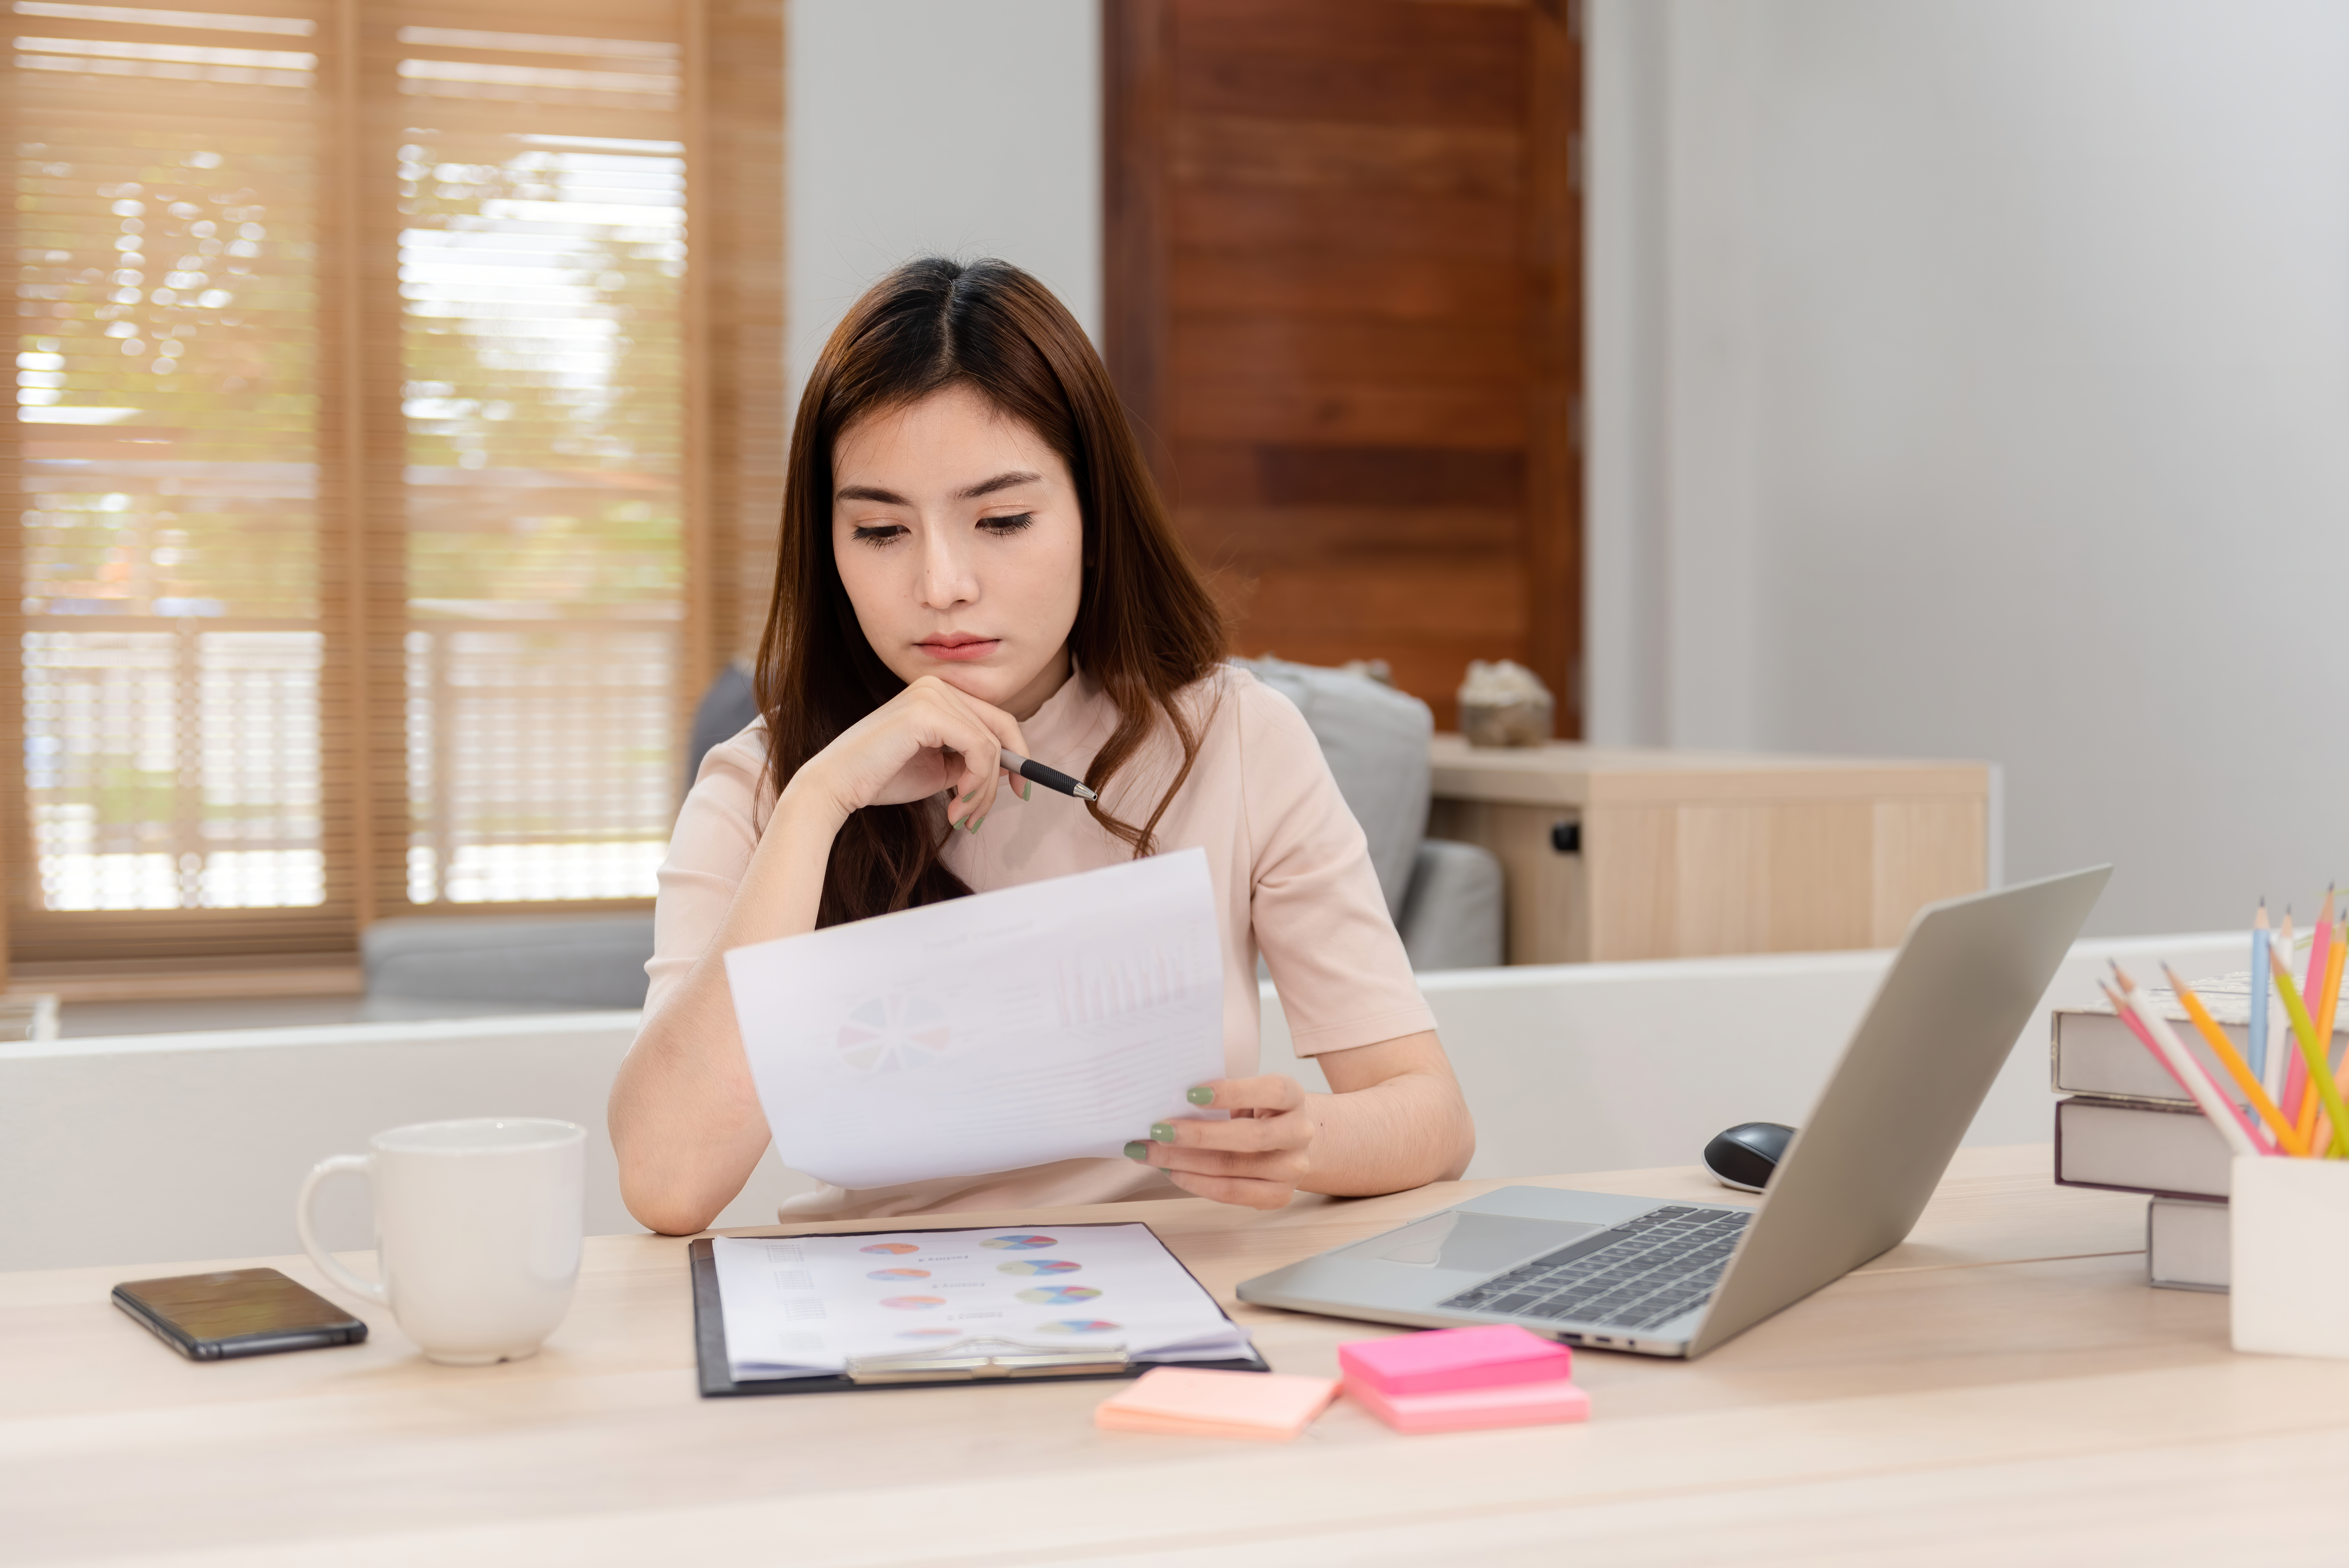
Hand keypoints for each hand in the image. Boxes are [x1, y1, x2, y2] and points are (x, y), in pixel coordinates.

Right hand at [787, 675, 1028, 831]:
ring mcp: (931, 695)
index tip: (1019, 790)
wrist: (835, 786)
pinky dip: (977, 781)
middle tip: (984, 813)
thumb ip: (970, 759)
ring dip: (983, 789)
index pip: (996, 719)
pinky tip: (957, 803)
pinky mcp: (927, 712)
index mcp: (938, 693)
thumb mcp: (939, 767)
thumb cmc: (880, 778)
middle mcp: (936, 686)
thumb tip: (1012, 766)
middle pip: (1001, 728)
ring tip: (962, 816)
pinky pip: (978, 748)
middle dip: (1003, 776)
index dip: (1017, 755)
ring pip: (990, 744)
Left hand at [1124, 1076, 1315, 1209]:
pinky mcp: (1279, 1196)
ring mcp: (1293, 1168)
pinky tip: (1171, 1171)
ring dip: (1184, 1161)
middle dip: (1197, 1134)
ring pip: (1234, 1168)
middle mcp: (1299, 1133)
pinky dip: (1195, 1182)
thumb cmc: (1257, 1112)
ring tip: (1150, 1153)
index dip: (1232, 1092)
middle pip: (1249, 1137)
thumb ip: (1220, 1096)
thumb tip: (1169, 1103)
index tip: (1190, 1093)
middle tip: (1158, 1130)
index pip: (1271, 1091)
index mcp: (1294, 1097)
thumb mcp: (1248, 1094)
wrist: (1288, 1143)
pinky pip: (1231, 1193)